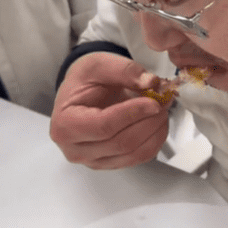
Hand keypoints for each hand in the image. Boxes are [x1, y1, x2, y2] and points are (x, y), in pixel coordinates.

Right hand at [50, 52, 171, 168]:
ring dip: (155, 132)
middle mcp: (75, 148)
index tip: (153, 102)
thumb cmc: (84, 81)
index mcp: (65, 124)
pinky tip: (158, 123)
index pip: (104, 126)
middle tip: (163, 102)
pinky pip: (139, 158)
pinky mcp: (110, 163)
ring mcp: (93, 160)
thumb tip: (151, 82)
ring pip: (133, 154)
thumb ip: (125, 70)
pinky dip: (155, 141)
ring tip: (162, 110)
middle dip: (148, 122)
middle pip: (121, 143)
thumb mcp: (99, 64)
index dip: (133, 114)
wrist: (81, 94)